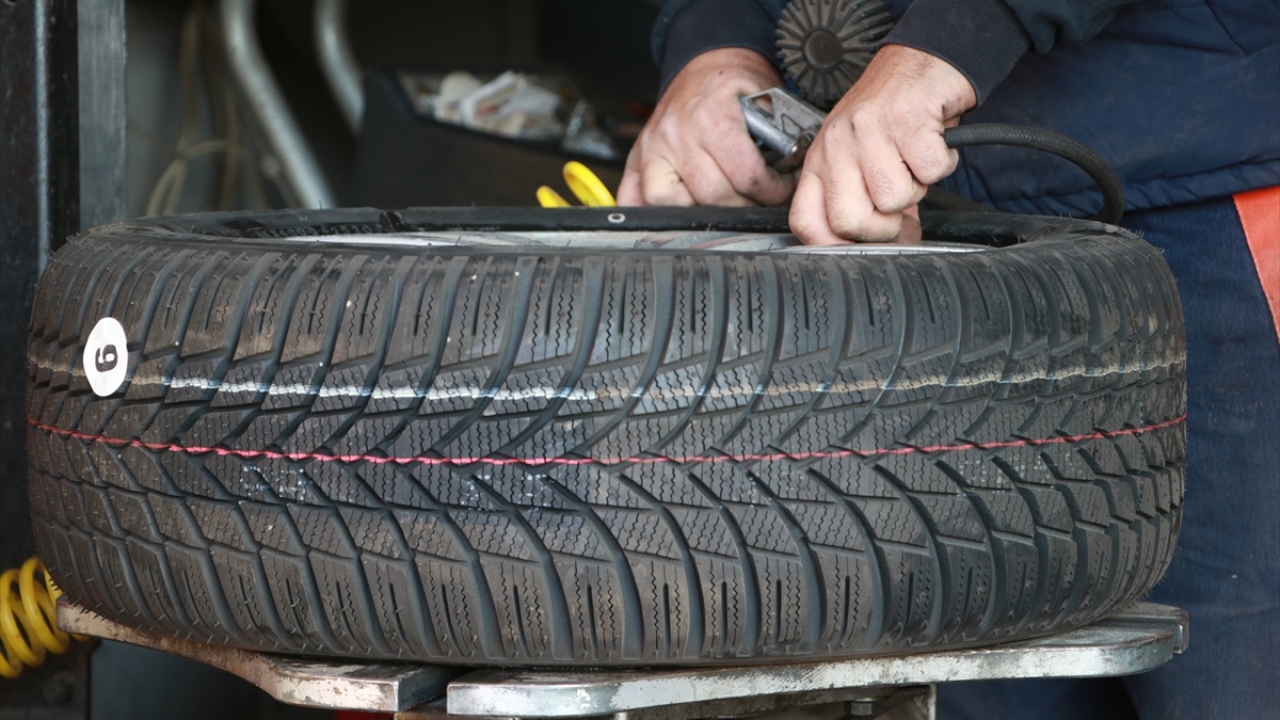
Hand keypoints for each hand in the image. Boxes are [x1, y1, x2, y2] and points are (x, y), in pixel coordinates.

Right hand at [618, 48, 796, 206]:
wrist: (704, 63)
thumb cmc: (734, 84)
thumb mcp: (766, 97)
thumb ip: (780, 135)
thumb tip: (794, 173)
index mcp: (711, 116)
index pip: (745, 176)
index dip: (771, 192)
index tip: (779, 190)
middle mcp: (677, 134)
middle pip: (712, 197)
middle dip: (743, 206)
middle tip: (756, 201)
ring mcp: (652, 148)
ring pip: (671, 205)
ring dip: (701, 214)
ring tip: (723, 206)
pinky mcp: (636, 159)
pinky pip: (634, 199)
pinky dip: (650, 213)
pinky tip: (677, 212)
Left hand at [789, 44, 976, 243]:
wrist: (924, 60)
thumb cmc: (893, 112)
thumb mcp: (864, 158)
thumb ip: (868, 202)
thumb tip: (894, 244)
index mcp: (820, 159)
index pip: (805, 221)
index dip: (835, 245)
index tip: (862, 243)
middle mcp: (836, 145)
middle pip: (848, 220)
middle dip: (883, 227)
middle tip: (899, 205)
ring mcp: (868, 131)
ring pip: (893, 199)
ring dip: (917, 187)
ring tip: (914, 159)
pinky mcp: (906, 120)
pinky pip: (930, 172)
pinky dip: (942, 163)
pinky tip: (932, 141)